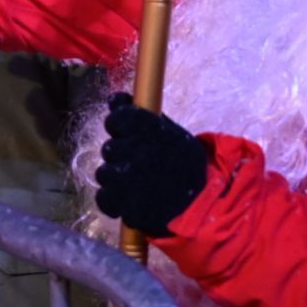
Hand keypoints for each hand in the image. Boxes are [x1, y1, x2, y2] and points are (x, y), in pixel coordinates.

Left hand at [94, 93, 210, 236]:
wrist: (203, 203)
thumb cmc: (184, 165)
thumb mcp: (172, 133)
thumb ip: (142, 116)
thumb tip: (113, 99)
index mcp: (153, 132)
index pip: (118, 117)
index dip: (117, 123)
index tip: (123, 130)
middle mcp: (140, 153)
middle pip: (109, 148)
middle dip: (119, 154)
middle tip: (136, 162)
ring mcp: (132, 181)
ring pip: (103, 173)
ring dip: (115, 177)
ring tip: (133, 182)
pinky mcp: (128, 206)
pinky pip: (103, 198)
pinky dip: (112, 200)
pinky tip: (127, 198)